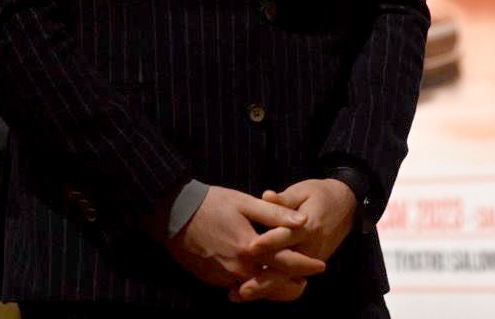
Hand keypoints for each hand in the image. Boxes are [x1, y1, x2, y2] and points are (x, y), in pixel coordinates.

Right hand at [165, 186, 325, 292]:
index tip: (321, 266)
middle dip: (293, 286)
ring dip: (273, 287)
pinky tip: (259, 277)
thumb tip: (303, 221)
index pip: (288, 264)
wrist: (173, 214)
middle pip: (275, 288)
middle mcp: (239, 269)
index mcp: (251, 248)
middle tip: (306, 281)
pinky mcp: (212, 280)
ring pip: (257, 291)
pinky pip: (239, 287)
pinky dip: (253, 285)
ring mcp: (224, 277)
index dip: (306, 265)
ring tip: (286, 280)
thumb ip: (275, 214)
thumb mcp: (245, 202)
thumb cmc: (211, 203)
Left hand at [228, 178, 356, 302]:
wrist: (347, 207)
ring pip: (287, 280)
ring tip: (241, 294)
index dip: (269, 242)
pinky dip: (274, 288)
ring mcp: (311, 260)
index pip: (286, 236)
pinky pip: (291, 281)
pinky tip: (254, 292)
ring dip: (266, 289)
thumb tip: (266, 196)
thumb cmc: (320, 195)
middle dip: (264, 279)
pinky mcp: (309, 266)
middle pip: (286, 267)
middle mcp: (310, 247)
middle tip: (242, 289)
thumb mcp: (302, 191)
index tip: (250, 248)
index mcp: (308, 226)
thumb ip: (283, 199)